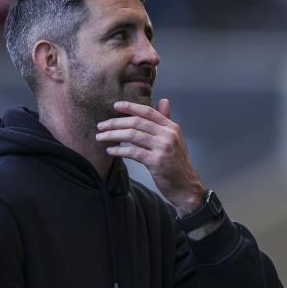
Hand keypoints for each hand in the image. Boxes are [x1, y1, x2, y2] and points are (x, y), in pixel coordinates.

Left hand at [95, 99, 205, 215]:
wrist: (186, 187)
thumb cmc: (177, 164)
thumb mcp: (175, 139)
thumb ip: (166, 120)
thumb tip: (164, 100)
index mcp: (172, 127)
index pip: (148, 112)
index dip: (130, 107)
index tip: (115, 106)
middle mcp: (168, 135)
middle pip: (137, 122)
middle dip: (115, 122)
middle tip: (101, 125)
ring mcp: (163, 148)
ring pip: (132, 135)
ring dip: (113, 135)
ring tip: (100, 137)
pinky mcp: (156, 161)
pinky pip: (133, 152)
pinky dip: (119, 150)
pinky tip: (110, 150)